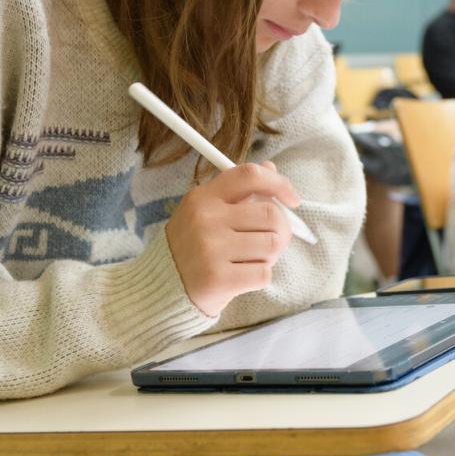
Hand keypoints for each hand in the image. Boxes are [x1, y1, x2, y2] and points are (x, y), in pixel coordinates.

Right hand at [165, 162, 297, 316]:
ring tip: (250, 259)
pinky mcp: (218, 279)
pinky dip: (260, 276)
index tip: (292, 199)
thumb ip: (238, 190)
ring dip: (269, 255)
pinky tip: (241, 275)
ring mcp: (210, 249)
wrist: (162, 288)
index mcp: (202, 197)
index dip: (279, 184)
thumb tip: (271, 168)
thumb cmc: (192, 247)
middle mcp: (205, 219)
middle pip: (271, 214)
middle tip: (271, 241)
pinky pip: (264, 273)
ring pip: (272, 245)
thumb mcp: (205, 211)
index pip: (250, 176)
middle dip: (281, 230)